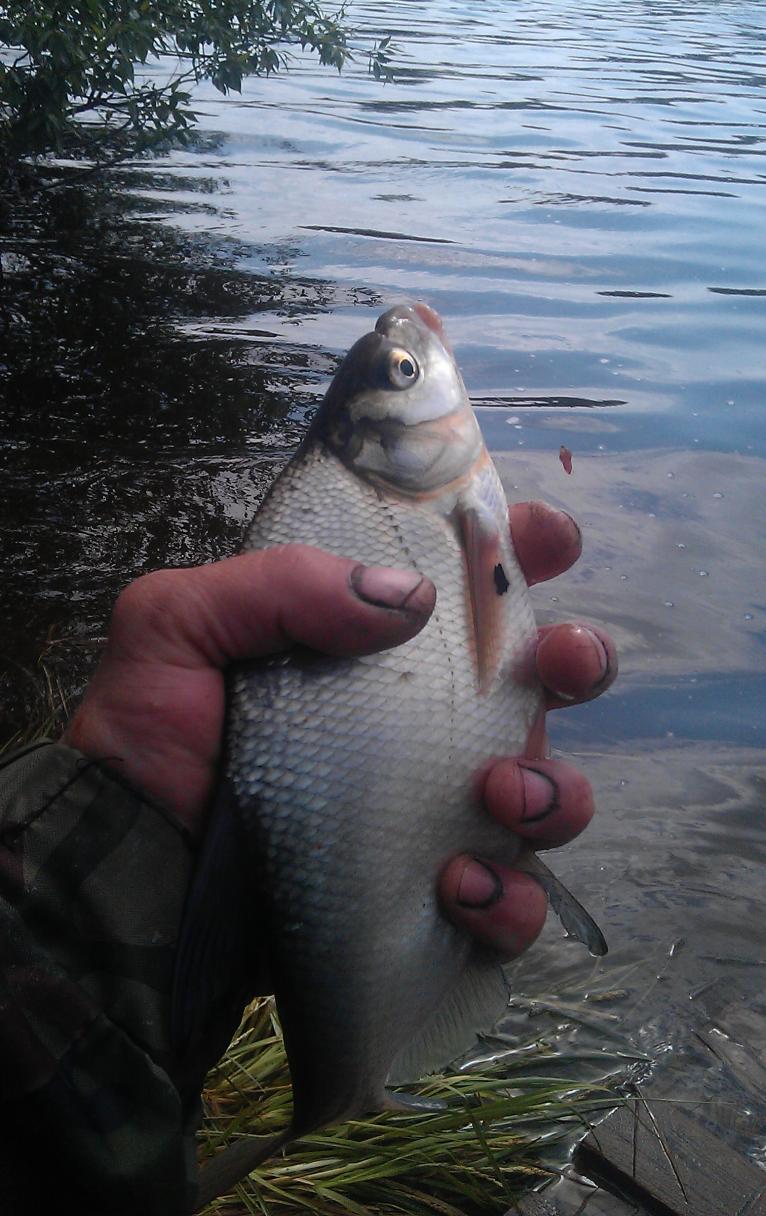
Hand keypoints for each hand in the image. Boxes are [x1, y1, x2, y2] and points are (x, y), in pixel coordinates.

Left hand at [63, 501, 615, 959]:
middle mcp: (422, 719)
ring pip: (553, 794)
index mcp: (372, 641)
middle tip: (555, 665)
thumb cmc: (150, 739)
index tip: (547, 541)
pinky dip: (509, 899)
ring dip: (553, 792)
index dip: (526, 548)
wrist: (125, 876)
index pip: (470, 579)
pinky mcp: (430, 896)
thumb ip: (281, 584)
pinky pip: (514, 905)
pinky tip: (454, 887)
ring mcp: (433, 809)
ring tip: (494, 796)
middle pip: (547, 680)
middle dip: (579, 659)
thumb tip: (409, 598)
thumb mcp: (179, 624)